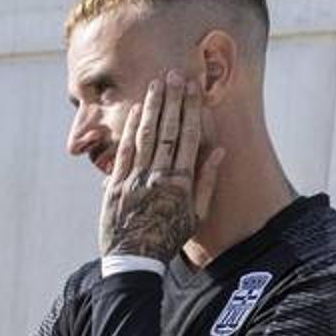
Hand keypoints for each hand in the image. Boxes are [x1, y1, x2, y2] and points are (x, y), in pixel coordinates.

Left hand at [99, 70, 224, 261]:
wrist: (134, 260)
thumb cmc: (168, 238)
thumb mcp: (196, 215)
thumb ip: (207, 182)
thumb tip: (218, 151)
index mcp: (182, 184)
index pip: (189, 138)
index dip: (191, 110)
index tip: (192, 89)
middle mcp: (159, 177)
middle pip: (168, 131)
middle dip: (172, 101)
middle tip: (174, 75)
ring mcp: (136, 180)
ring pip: (146, 137)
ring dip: (153, 108)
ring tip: (156, 84)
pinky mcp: (116, 185)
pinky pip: (125, 152)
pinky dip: (131, 129)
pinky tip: (137, 111)